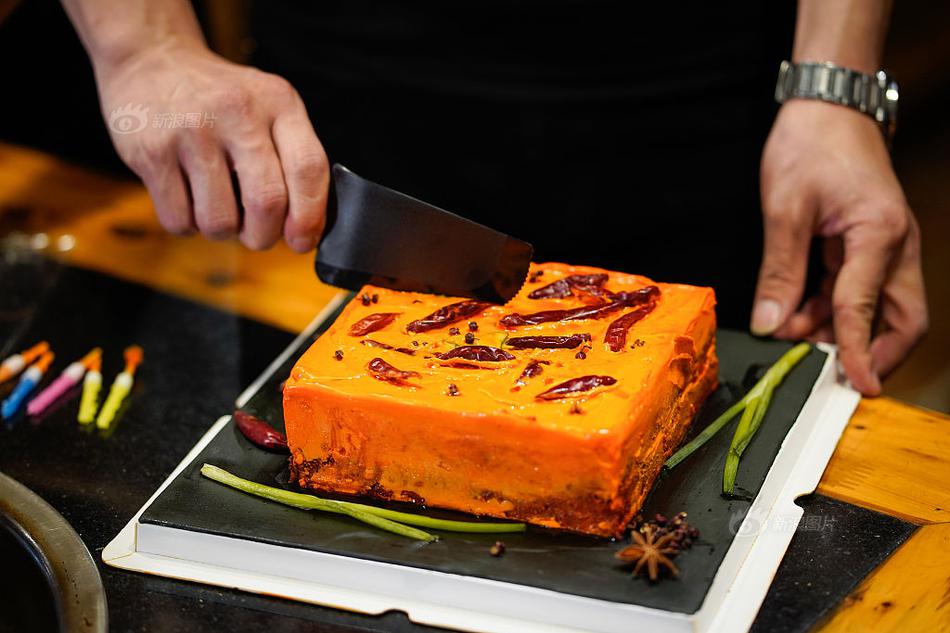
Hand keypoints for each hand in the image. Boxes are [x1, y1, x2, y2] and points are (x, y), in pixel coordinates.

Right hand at [96, 41, 327, 251]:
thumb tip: (308, 229)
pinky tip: (187, 199)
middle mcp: (237, 112)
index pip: (308, 168)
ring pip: (220, 220)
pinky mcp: (151, 151)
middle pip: (267, 202)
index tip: (301, 241)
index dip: (310, 216)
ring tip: (217, 208)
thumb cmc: (223, 100)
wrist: (151, 60)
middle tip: (256, 234)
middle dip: (264, 236)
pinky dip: (187, 225)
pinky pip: (179, 219)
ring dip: (222, 232)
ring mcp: (191, 131)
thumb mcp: (269, 107)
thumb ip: (294, 157)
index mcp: (278, 102)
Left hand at [754, 100, 927, 394]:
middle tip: (835, 377)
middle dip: (873, 353)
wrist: (828, 109)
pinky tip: (798, 315)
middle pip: (903, 320)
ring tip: (795, 336)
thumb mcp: (784, 211)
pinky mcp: (871, 247)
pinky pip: (860, 291)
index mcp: (881, 234)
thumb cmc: (810, 147)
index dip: (857, 351)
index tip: (854, 385)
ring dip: (843, 332)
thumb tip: (770, 324)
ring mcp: (888, 247)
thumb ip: (779, 272)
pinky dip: (834, 311)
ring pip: (880, 310)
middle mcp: (896, 245)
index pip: (866, 308)